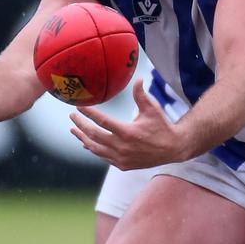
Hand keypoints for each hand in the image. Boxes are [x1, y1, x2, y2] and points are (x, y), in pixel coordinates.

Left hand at [69, 79, 184, 169]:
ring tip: (74, 130)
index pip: (102, 121)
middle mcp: (122, 147)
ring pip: (96, 148)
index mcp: (128, 132)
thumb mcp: (152, 109)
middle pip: (94, 135)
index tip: (78, 106)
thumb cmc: (162, 126)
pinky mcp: (123, 165)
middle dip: (81, 125)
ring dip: (83, 138)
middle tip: (72, 116)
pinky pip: (103, 157)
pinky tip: (86, 143)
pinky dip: (93, 149)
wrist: (172, 148)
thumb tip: (138, 78)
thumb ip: (141, 94)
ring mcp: (121, 158)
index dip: (89, 113)